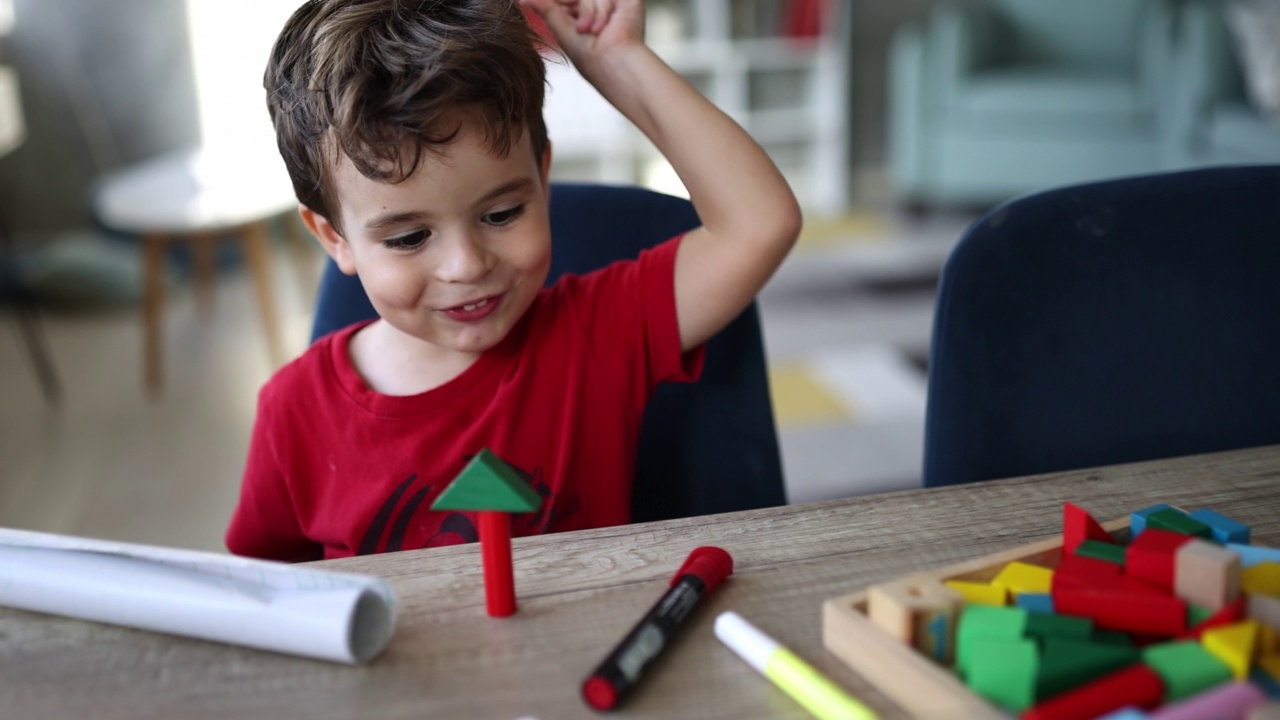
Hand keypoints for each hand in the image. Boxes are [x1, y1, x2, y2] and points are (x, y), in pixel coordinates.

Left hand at [519, 0, 644, 64]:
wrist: (612, 62)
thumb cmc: (587, 56)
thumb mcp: (560, 27)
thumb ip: (544, 7)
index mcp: (582, 16)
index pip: (565, 0)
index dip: (560, 2)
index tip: (570, 22)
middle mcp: (598, 9)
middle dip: (577, 8)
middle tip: (582, 29)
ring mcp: (613, 4)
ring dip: (590, 12)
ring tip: (594, 31)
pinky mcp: (628, 0)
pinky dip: (602, 9)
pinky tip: (606, 26)